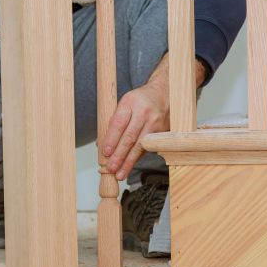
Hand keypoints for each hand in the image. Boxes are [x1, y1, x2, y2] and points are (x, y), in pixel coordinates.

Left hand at [100, 54, 206, 180]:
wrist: (164, 93)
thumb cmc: (141, 100)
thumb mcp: (125, 103)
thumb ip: (114, 122)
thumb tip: (101, 144)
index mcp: (131, 102)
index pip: (119, 123)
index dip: (111, 139)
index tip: (105, 152)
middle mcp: (144, 112)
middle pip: (130, 137)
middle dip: (119, 155)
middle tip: (111, 168)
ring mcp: (156, 123)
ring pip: (140, 146)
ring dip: (129, 162)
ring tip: (120, 173)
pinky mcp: (162, 132)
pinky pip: (147, 148)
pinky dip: (137, 158)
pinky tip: (129, 166)